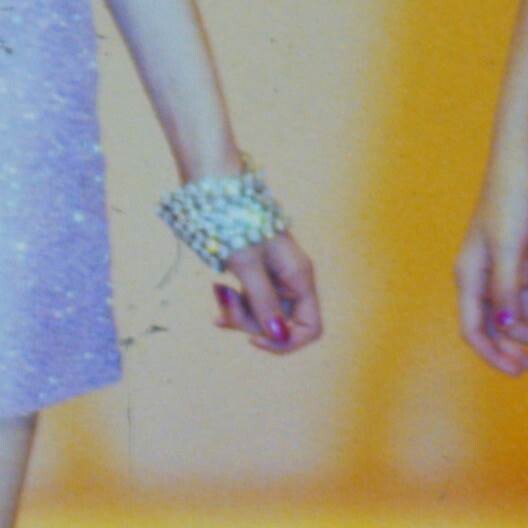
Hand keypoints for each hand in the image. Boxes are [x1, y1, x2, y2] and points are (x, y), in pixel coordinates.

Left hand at [212, 229, 321, 353]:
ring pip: (262, 314)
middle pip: (281, 324)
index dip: (285, 341)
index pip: (310, 328)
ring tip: (218, 292)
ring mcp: (274, 276)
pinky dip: (234, 303)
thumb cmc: (235, 221)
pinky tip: (219, 293)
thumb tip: (277, 336)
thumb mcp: (247, 264)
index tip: (254, 339)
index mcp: (299, 277)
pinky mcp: (257, 272)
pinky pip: (251, 300)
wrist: (218, 186)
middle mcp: (291, 280)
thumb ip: (263, 301)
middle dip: (251, 323)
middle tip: (224, 305)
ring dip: (238, 313)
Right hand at [456, 137, 527, 372]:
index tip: (520, 372)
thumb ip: (507, 287)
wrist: (527, 159)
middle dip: (522, 349)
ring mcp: (500, 270)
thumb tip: (507, 326)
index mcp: (469, 276)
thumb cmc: (512, 197)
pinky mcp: (519, 261)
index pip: (474, 330)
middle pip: (497, 329)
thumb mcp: (511, 245)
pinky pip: (527, 300)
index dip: (494, 355)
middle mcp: (480, 278)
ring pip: (515, 317)